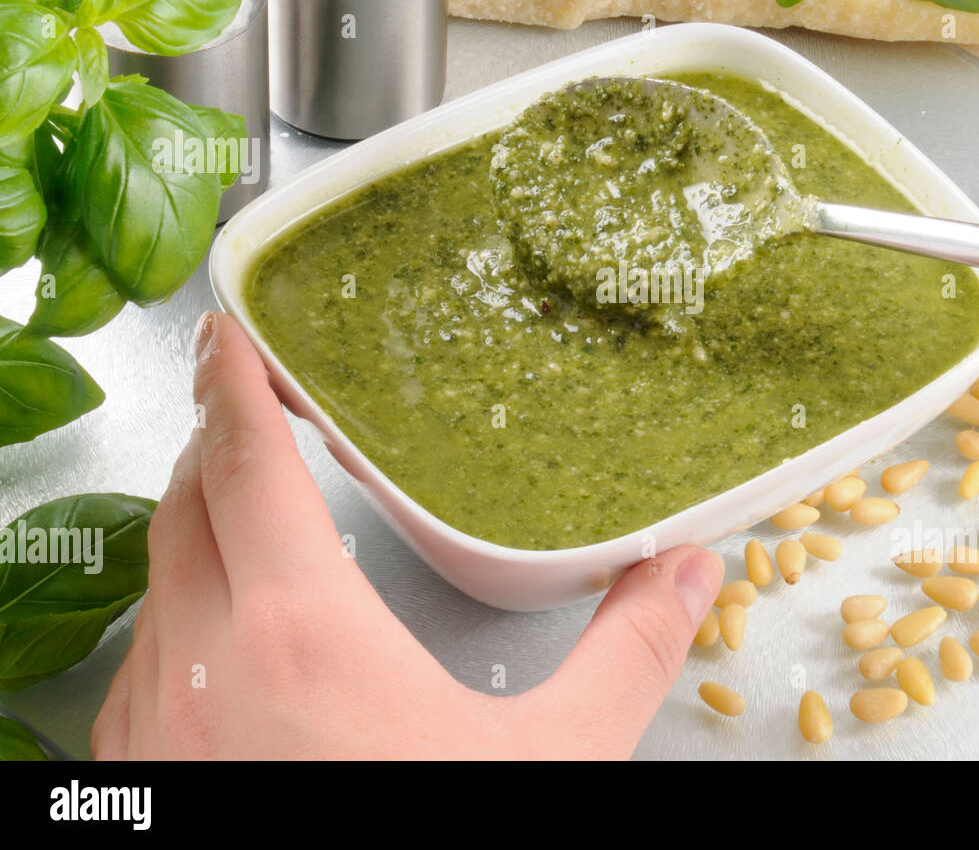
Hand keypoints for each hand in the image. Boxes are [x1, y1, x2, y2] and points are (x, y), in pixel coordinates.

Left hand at [92, 313, 721, 758]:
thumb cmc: (429, 837)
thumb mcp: (552, 760)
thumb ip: (628, 651)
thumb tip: (692, 568)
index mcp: (298, 635)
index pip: (247, 465)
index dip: (235, 382)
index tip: (230, 330)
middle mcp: (199, 667)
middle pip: (185, 504)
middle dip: (219, 440)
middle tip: (262, 409)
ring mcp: (151, 727)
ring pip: (156, 580)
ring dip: (197, 526)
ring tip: (252, 508)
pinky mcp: (135, 776)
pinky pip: (141, 659)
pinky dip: (181, 613)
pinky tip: (230, 639)